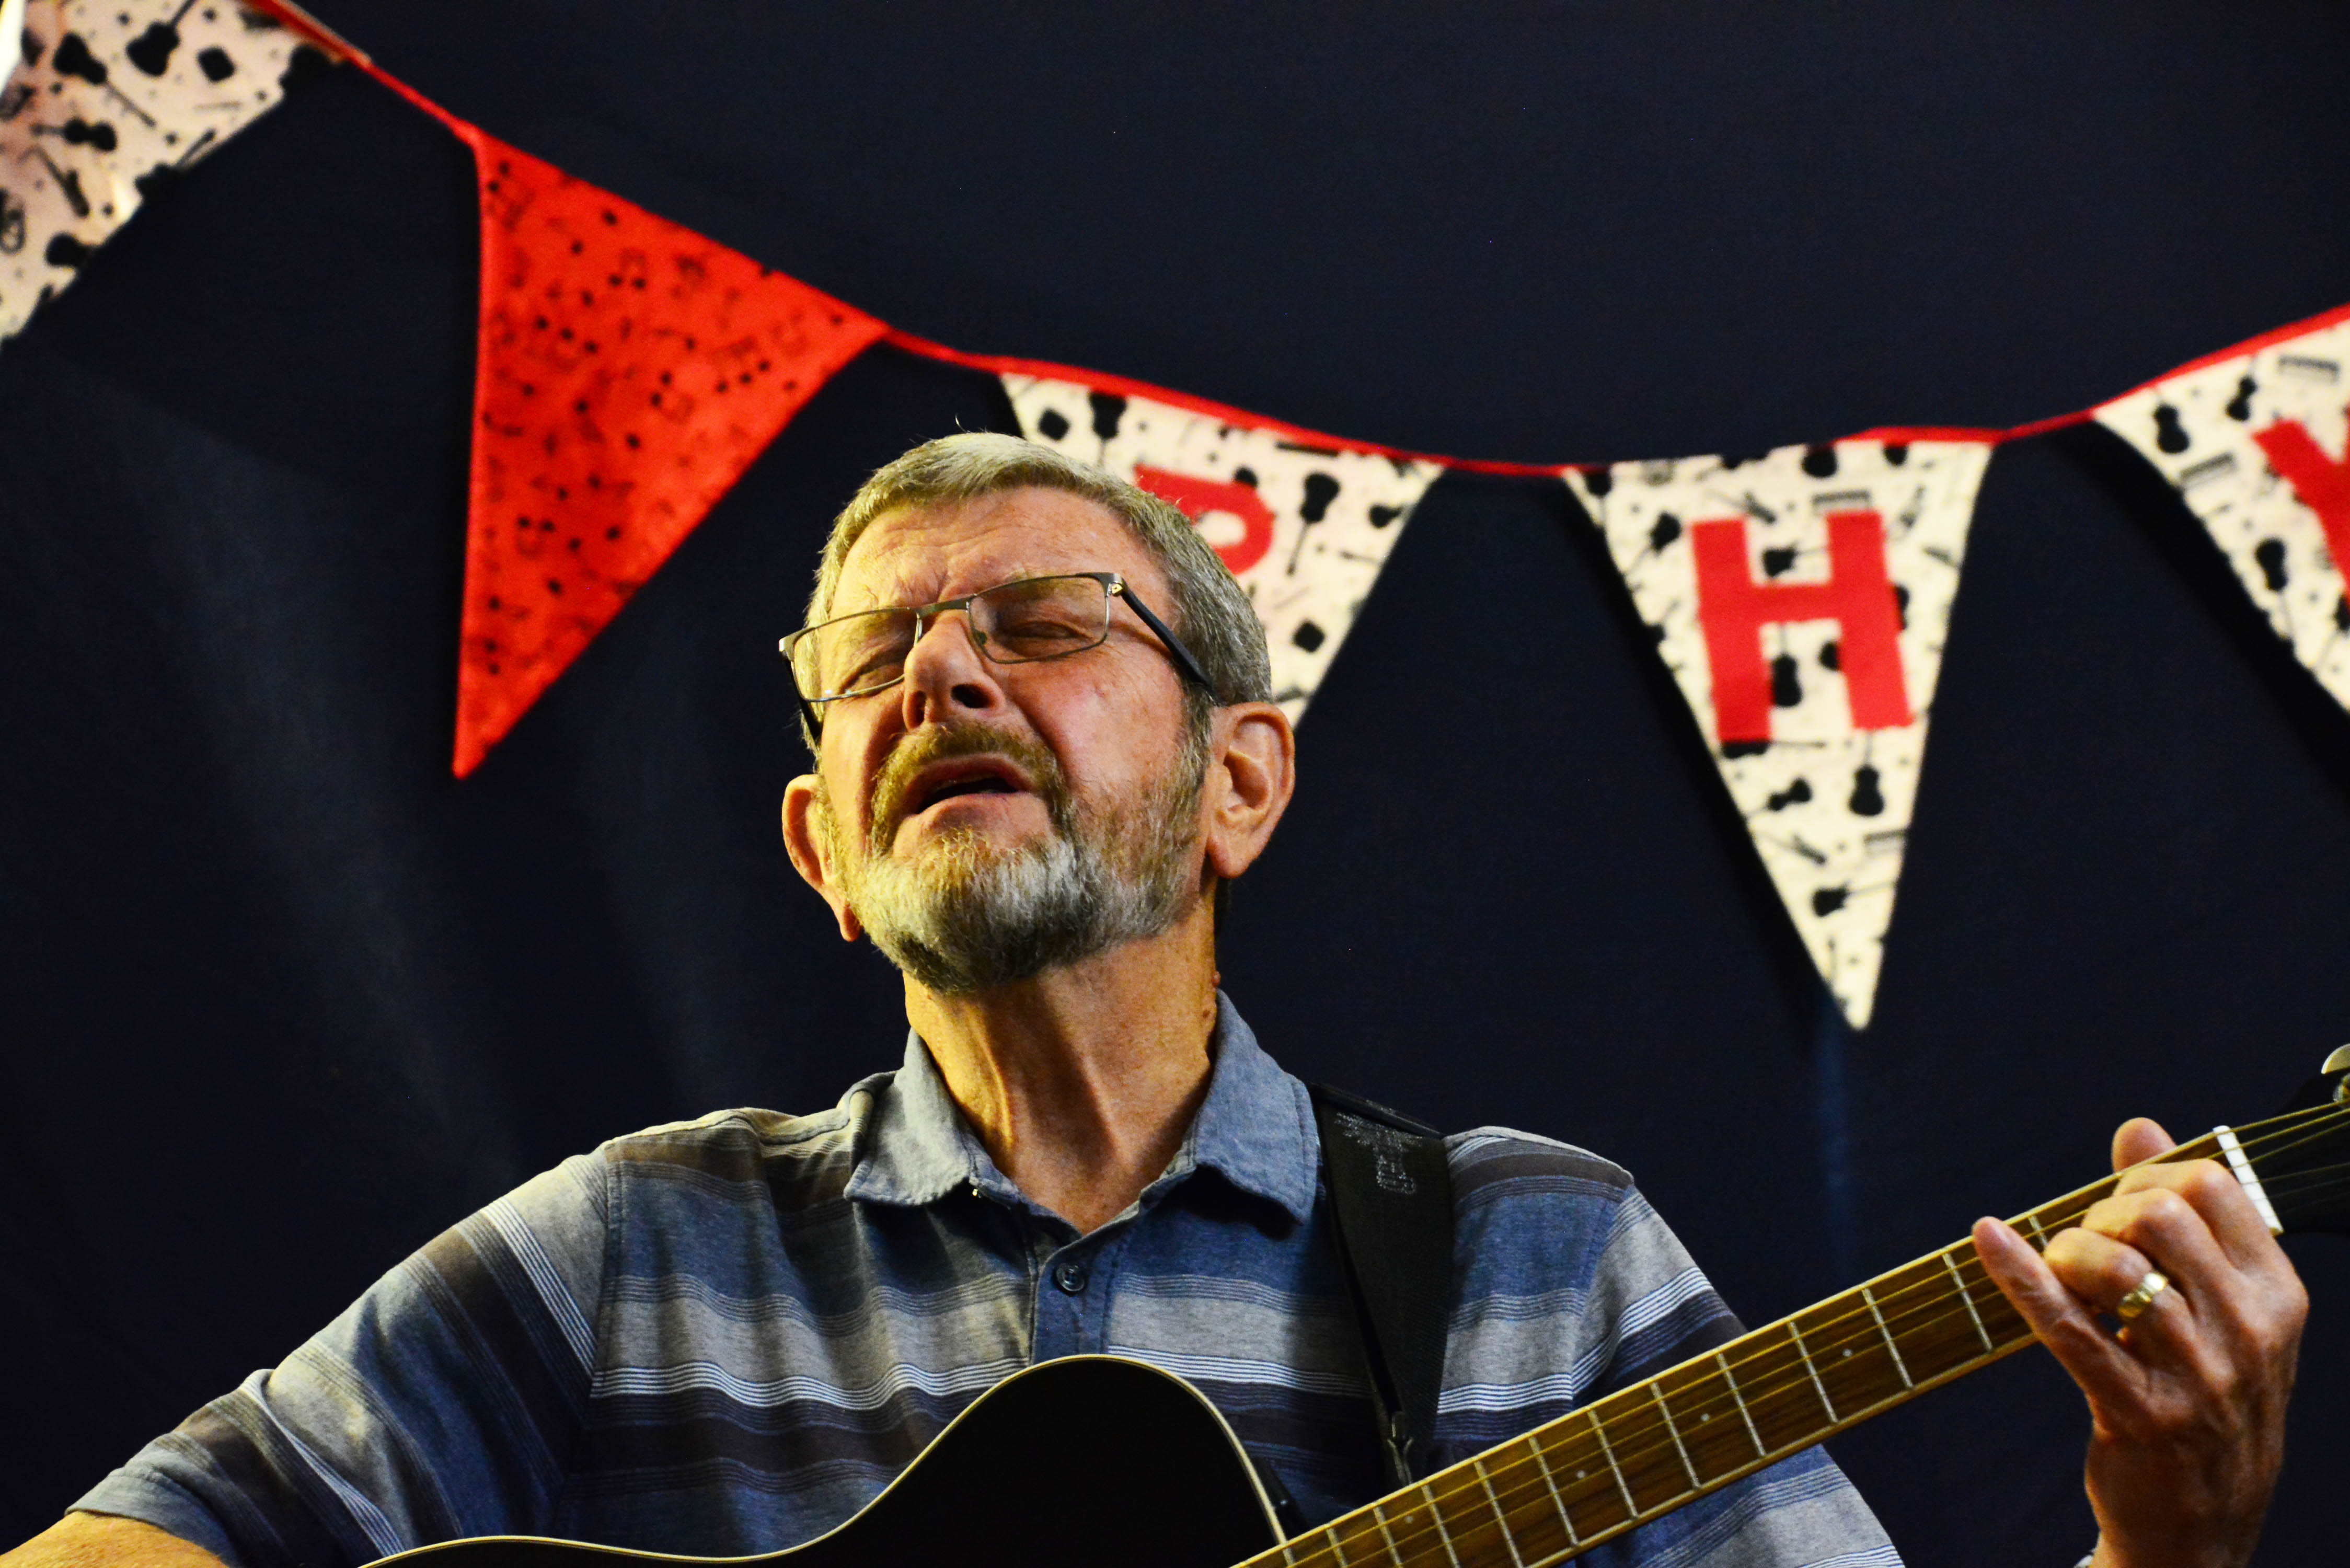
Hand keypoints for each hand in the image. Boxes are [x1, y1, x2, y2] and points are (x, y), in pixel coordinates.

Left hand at [1971, 1118, 2306, 1567]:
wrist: (2204, 1522)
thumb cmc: (2205, 1390)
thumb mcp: (2219, 1306)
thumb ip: (2181, 1212)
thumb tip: (2137, 1127)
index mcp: (2275, 1293)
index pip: (2211, 1184)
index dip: (2147, 1176)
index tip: (2120, 1208)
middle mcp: (2249, 1331)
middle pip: (2159, 1214)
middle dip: (2104, 1213)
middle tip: (2089, 1249)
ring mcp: (2197, 1375)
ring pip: (2115, 1266)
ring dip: (2067, 1255)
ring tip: (2066, 1279)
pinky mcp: (2138, 1411)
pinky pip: (2068, 1326)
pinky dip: (2019, 1274)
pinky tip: (1986, 1238)